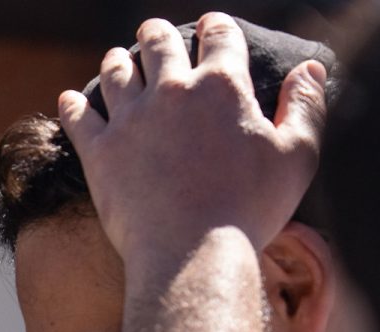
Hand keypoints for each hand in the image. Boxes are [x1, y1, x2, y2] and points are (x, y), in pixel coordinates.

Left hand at [59, 13, 326, 270]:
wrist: (191, 255)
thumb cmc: (250, 211)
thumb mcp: (296, 159)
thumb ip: (305, 108)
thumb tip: (310, 70)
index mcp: (222, 86)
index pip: (218, 36)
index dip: (215, 27)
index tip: (210, 27)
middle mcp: (173, 91)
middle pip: (159, 44)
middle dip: (158, 35)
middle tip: (154, 34)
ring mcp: (131, 120)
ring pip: (116, 73)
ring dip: (117, 62)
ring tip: (116, 61)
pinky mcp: (100, 152)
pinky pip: (79, 117)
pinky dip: (73, 105)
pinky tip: (70, 99)